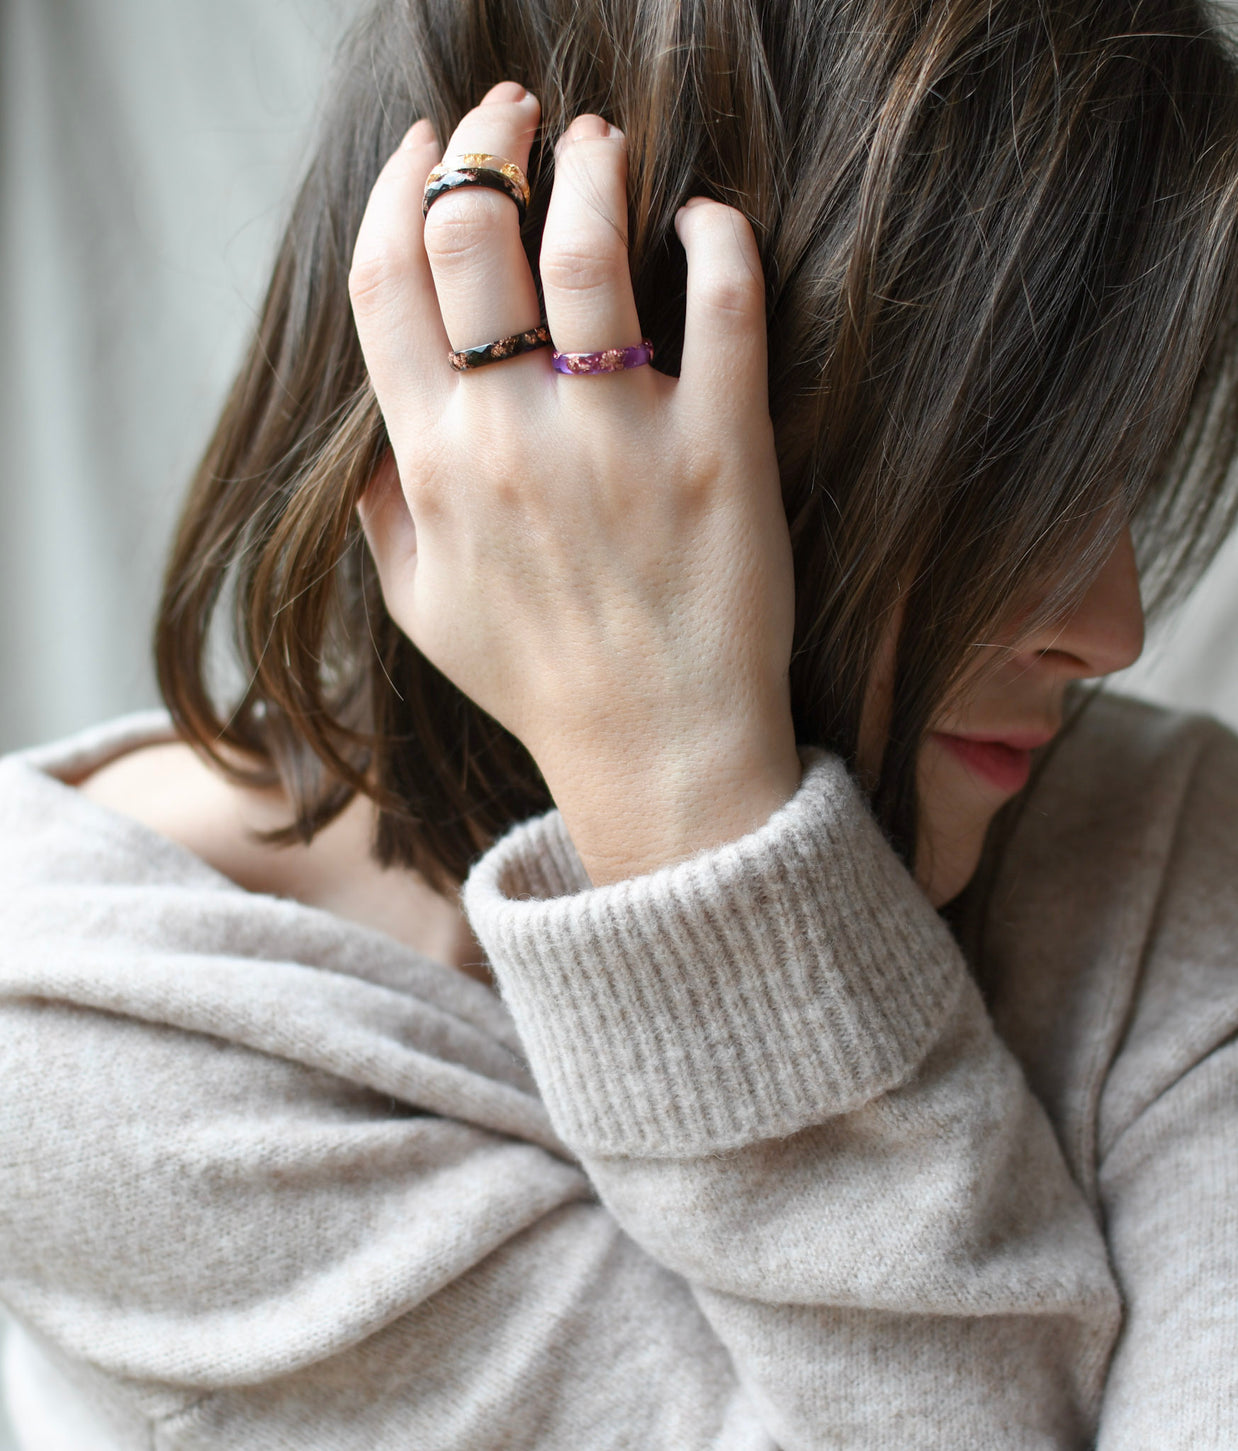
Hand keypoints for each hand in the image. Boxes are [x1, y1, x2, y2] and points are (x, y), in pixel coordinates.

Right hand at [350, 82, 799, 883]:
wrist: (659, 752)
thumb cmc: (540, 681)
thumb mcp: (425, 610)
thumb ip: (383, 512)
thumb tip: (378, 431)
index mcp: (436, 466)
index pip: (387, 283)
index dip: (396, 188)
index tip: (420, 143)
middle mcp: (517, 439)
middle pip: (474, 235)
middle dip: (485, 142)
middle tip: (513, 112)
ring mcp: (623, 440)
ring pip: (589, 247)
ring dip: (590, 167)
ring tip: (600, 142)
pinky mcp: (723, 450)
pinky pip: (726, 305)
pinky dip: (718, 236)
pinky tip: (706, 218)